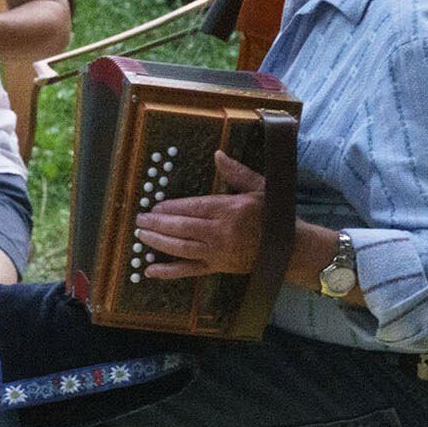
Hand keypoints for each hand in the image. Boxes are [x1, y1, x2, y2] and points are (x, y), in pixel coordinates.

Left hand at [135, 150, 266, 278]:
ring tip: (141, 235)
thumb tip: (218, 154)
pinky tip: (150, 269)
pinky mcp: (216, 268)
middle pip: (182, 228)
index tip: (155, 205)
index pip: (193, 207)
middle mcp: (220, 232)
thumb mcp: (258, 187)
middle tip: (139, 219)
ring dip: (158, 242)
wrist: (288, 248)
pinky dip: (168, 271)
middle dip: (158, 223)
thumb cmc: (272, 214)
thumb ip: (236, 172)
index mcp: (229, 210)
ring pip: (181, 248)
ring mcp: (217, 253)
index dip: (171, 207)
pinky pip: (189, 271)